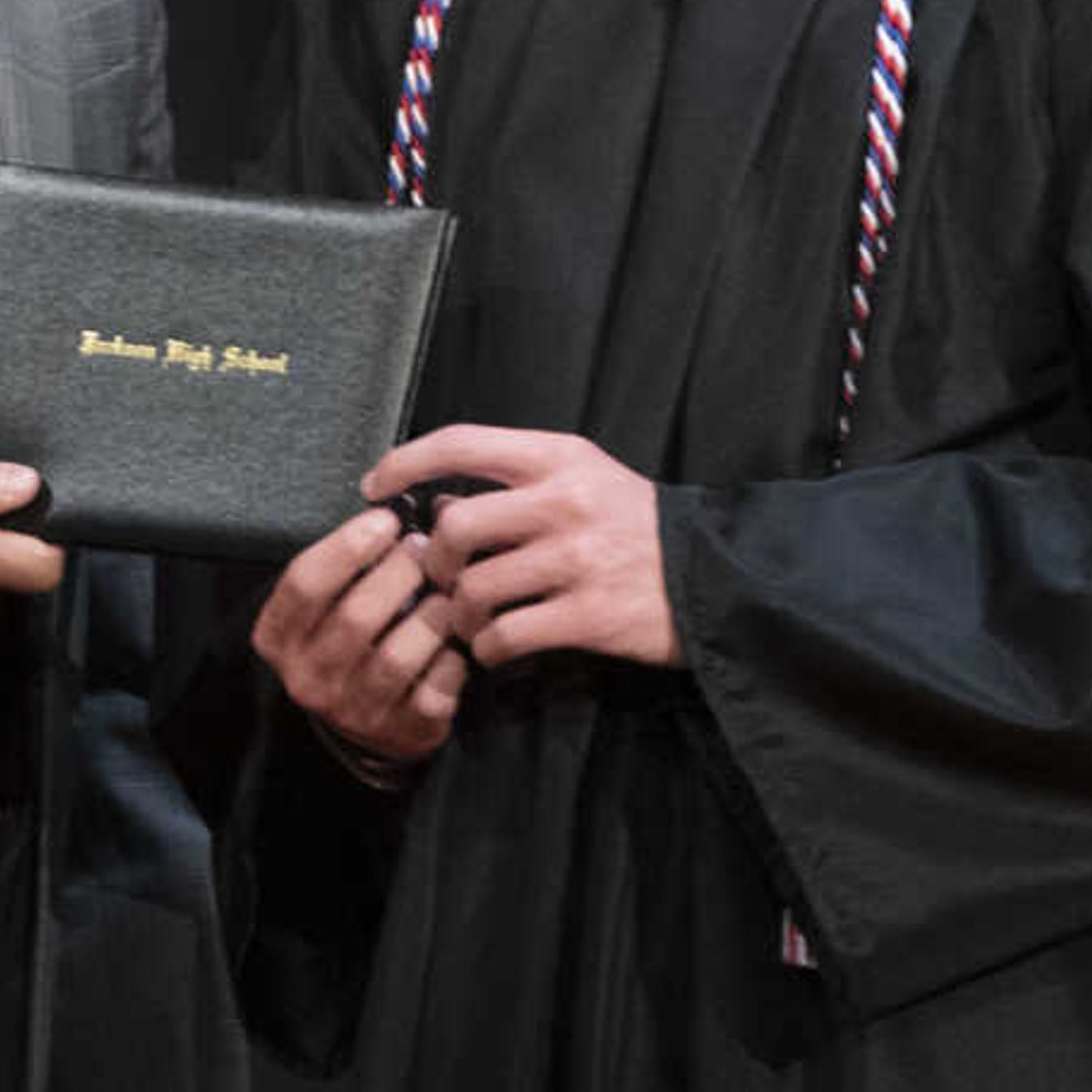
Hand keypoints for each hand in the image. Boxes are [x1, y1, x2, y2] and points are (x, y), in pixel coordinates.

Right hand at [248, 506, 469, 766]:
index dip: (349, 545)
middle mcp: (306, 679)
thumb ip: (345, 564)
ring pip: (397, 656)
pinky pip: (432, 691)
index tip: (385, 520)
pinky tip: (455, 644)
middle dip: (399, 573)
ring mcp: (351, 711)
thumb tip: (396, 511)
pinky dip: (451, 661)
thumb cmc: (348, 641)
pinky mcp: (397, 732)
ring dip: (432, 616)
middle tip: (425, 550)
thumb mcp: (325, 604)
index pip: (304, 582)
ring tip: (446, 594)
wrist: (362, 724)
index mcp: (277, 638)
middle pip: (355, 616)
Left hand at [371, 424, 676, 668]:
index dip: (405, 460)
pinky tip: (495, 647)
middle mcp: (564, 503)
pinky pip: (504, 637)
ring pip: (473, 590)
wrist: (718, 576)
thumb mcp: (586, 478)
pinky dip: (486, 649)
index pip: (462, 442)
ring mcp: (576, 562)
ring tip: (469, 620)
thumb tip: (437, 504)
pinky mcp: (588, 617)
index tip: (374, 486)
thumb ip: (516, 482)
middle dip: (432, 561)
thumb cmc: (640, 526)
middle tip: (437, 577)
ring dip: (458, 614)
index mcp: (559, 458)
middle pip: (455, 527)